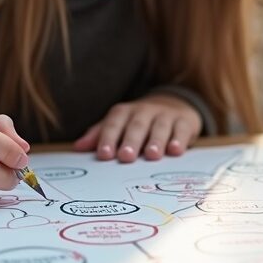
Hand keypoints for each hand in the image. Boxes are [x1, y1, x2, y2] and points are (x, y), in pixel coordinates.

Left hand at [73, 94, 201, 161]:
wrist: (174, 105)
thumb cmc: (140, 122)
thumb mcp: (119, 125)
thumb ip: (100, 135)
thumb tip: (77, 148)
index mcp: (125, 112)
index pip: (114, 123)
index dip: (108, 138)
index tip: (104, 155)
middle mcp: (145, 111)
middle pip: (137, 125)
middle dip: (131, 141)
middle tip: (126, 157)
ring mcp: (166, 115)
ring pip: (160, 127)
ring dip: (156, 141)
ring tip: (152, 156)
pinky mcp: (184, 122)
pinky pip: (181, 130)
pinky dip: (179, 140)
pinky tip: (175, 151)